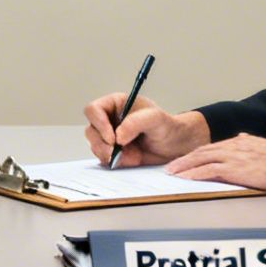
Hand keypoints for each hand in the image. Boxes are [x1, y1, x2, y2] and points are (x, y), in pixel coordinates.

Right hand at [82, 94, 209, 166]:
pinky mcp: (113, 152)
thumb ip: (135, 122)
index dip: (99, 123)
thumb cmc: (167, 126)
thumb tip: (118, 136)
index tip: (112, 138)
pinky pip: (103, 159)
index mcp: (115, 104)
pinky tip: (131, 159)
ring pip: (95, 146)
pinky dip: (114, 162)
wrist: (175, 145)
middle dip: (103, 144)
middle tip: (118, 151)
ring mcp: (109, 137)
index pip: (93, 110)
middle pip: (91, 131)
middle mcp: (109, 120)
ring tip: (131, 154)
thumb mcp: (155, 118)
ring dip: (109, 154)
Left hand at [166, 133, 265, 193]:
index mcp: (239, 141)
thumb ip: (248, 142)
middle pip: (201, 152)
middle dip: (184, 160)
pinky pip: (208, 170)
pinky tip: (185, 178)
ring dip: (184, 167)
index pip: (211, 147)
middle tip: (170, 167)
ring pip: (201, 159)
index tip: (184, 160)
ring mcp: (232, 157)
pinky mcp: (233, 168)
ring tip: (172, 173)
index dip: (195, 154)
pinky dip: (194, 174)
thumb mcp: (262, 144)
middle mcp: (232, 146)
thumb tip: (241, 138)